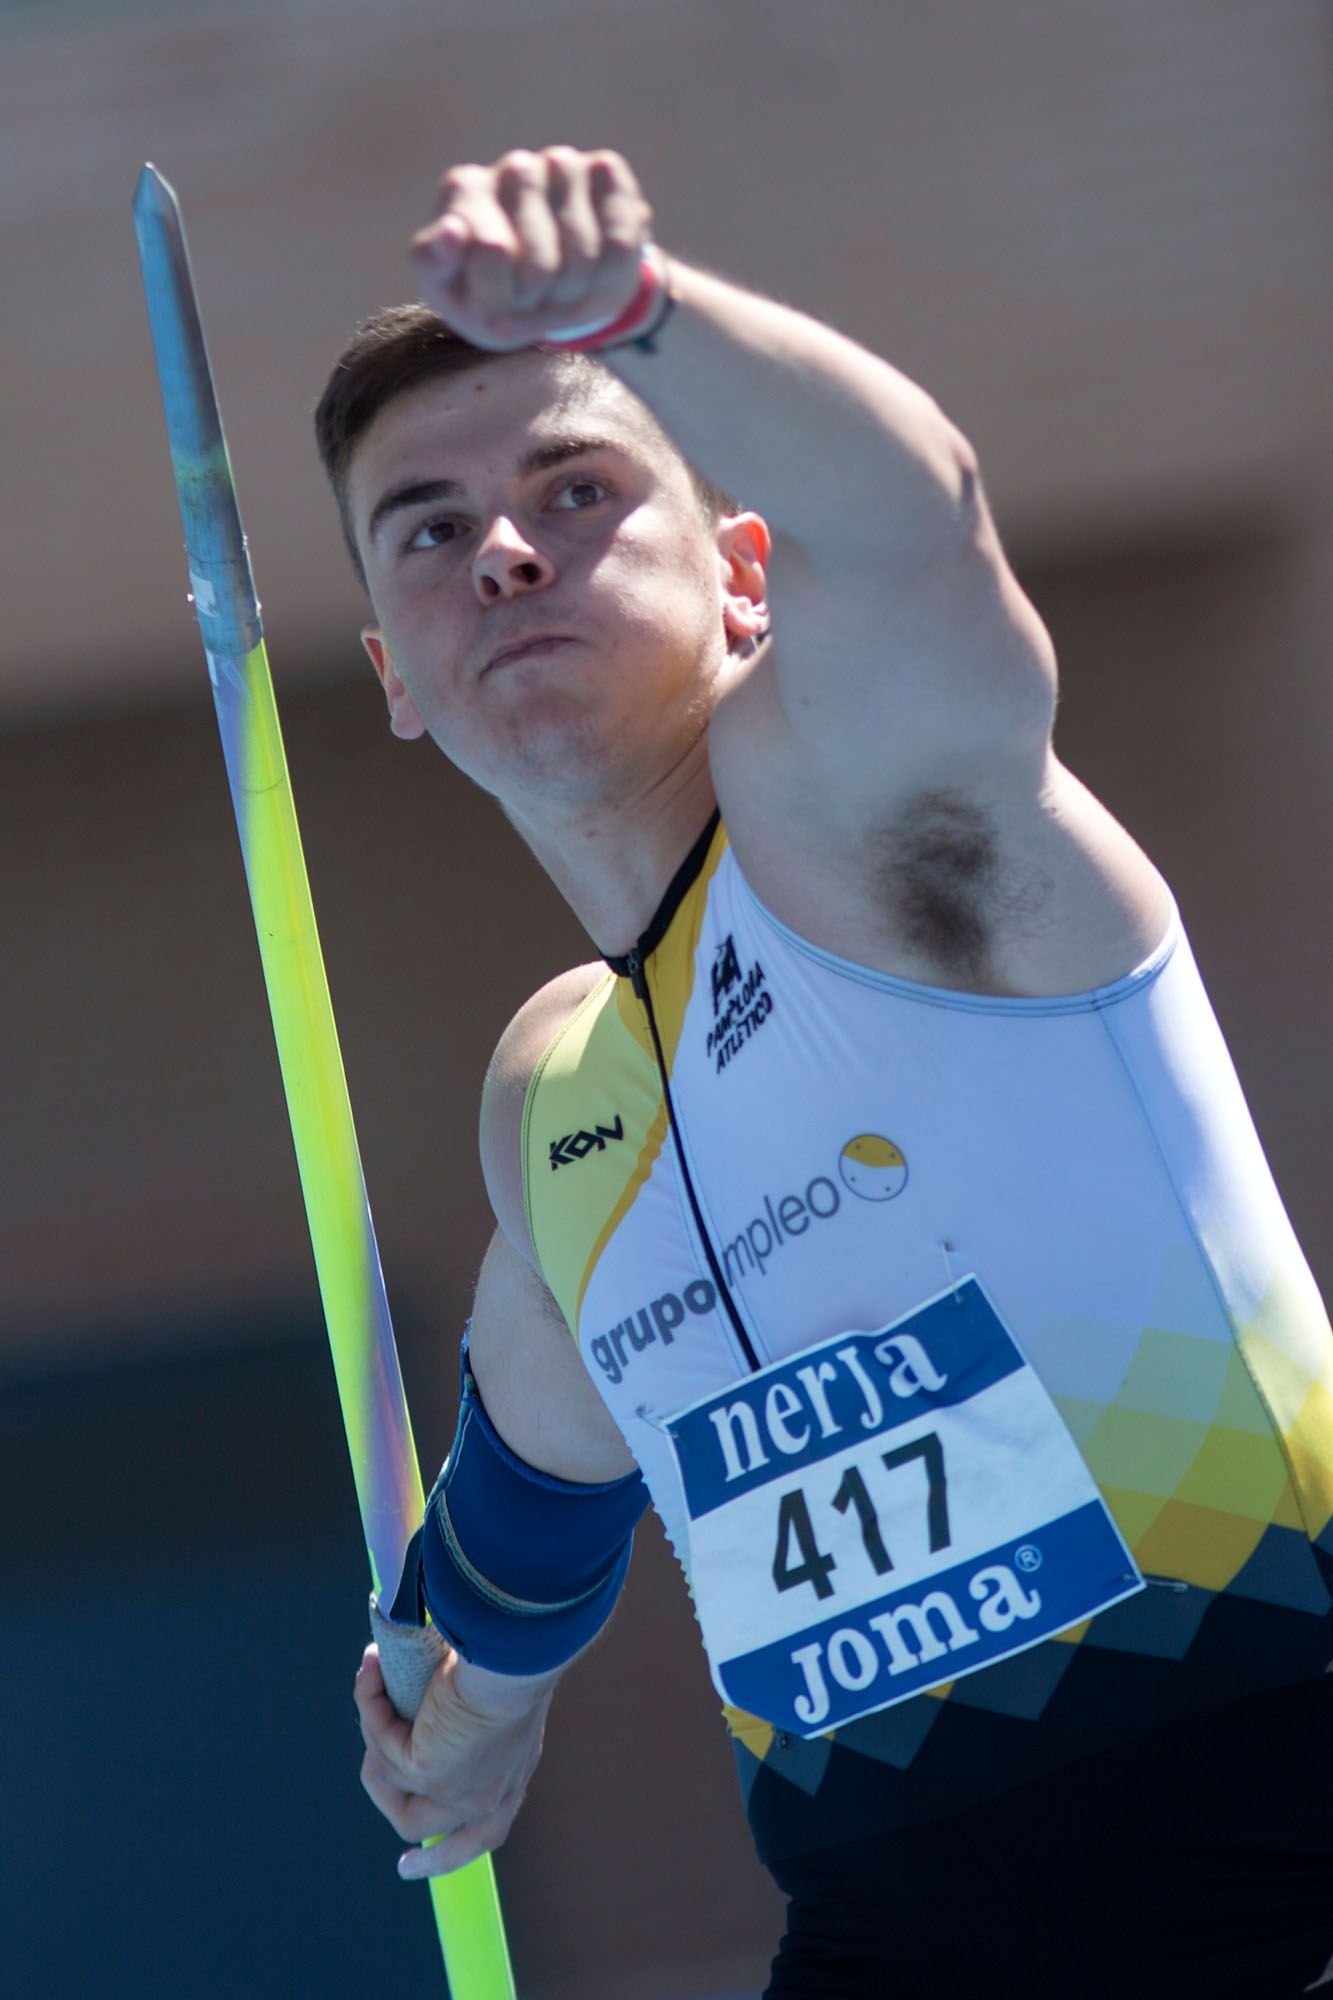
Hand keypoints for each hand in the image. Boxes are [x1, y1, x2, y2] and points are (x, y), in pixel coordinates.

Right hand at [354, 1642, 555, 1878]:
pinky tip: (373, 1669)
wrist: (518, 1656)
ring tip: (373, 1684)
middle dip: (409, 1835)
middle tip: (387, 1819)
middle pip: (439, 1836)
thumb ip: (473, 1707)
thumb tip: (428, 1693)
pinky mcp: (427, 1773)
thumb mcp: (502, 1692)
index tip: (410, 1865)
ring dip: (374, 1751)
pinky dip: (372, 1705)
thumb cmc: (517, 1655)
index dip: (449, 1853)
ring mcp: (457, 1792)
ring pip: (396, 1797)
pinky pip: (382, 1746)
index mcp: (513, 1773)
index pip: (485, 1831)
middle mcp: (490, 1795)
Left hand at [410, 145, 653, 351]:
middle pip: (539, 265)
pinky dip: (611, 276)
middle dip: (538, 306)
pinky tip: (595, 275)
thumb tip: (452, 229)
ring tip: (559, 296)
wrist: (546, 292)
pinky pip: (620, 241)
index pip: (490, 255)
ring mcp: (560, 163)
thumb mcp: (448, 291)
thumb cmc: (486, 292)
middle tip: (531, 309)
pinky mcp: (605, 170)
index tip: (493, 312)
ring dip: (575, 297)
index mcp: (464, 190)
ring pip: (582, 256)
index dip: (499, 303)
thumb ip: (435, 262)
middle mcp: (513, 168)